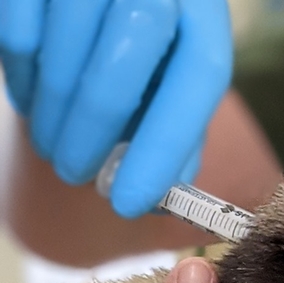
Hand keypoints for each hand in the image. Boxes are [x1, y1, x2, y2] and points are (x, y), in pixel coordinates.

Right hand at [0, 0, 231, 217]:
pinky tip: (32, 103)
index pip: (202, 74)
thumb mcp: (177, 70)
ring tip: (52, 148)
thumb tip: (161, 198)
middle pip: (124, 60)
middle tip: (76, 177)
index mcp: (202, 7)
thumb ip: (179, 129)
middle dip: (94, 132)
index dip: (167, 143)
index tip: (131, 201)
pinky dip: (21, 79)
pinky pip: (18, 31)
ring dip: (54, 114)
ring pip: (64, 49)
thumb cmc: (148, 34)